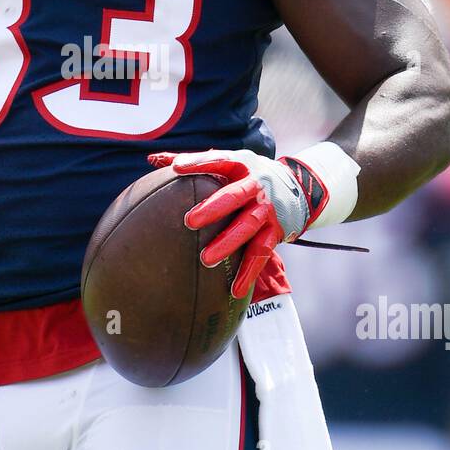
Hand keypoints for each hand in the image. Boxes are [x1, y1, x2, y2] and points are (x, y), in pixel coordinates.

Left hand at [147, 148, 314, 298]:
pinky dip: (248, 273)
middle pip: (235, 196)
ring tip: (205, 260)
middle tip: (189, 221)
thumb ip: (193, 161)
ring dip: (228, 244)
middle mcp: (256, 186)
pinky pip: (261, 254)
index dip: (198, 162)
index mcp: (241, 166)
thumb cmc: (248, 175)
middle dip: (213, 208)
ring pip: (247, 227)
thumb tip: (151, 158)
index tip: (175, 167)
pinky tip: (234, 290)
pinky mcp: (275, 232)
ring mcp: (266, 210)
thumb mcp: (229, 162)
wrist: (299, 187)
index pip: (218, 160)